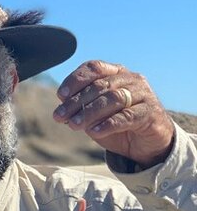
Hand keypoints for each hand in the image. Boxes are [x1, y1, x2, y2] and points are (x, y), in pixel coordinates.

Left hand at [53, 60, 174, 168]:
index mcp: (116, 73)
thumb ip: (81, 107)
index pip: (94, 68)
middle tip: (60, 116)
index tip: (61, 95)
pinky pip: (128, 116)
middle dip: (76, 101)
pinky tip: (94, 131)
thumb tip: (62, 106)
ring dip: (90, 112)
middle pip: (100, 86)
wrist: (145, 142)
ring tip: (74, 125)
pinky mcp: (151, 113)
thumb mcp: (95, 114)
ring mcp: (144, 94)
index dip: (76, 79)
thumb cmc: (117, 123)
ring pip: (113, 99)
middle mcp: (131, 79)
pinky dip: (109, 124)